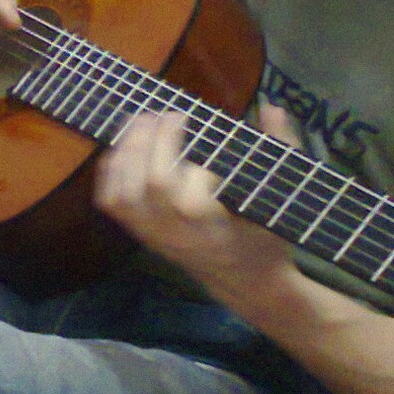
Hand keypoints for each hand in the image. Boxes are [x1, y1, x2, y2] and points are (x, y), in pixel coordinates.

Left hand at [92, 107, 298, 318]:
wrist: (247, 285)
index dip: (194, 166)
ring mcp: (157, 237)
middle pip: (153, 187)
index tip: (196, 127)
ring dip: (130, 153)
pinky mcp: (143, 236)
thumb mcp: (282, 197)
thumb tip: (271, 108)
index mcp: (217, 229)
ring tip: (141, 124)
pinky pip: (113, 205)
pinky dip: (110, 173)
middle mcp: (180, 235)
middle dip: (157, 143)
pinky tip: (122, 148)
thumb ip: (281, 149)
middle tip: (167, 116)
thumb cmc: (266, 240)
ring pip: (126, 195)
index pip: (191, 200)